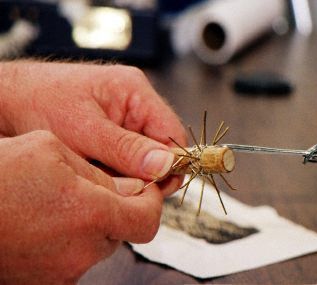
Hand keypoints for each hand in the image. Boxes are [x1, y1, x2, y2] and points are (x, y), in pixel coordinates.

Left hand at [0, 60, 186, 195]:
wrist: (6, 101)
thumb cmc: (37, 101)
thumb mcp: (83, 129)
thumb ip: (125, 149)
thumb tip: (166, 165)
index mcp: (135, 92)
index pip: (172, 133)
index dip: (170, 164)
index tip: (155, 189)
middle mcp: (135, 104)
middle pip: (160, 148)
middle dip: (143, 172)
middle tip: (119, 186)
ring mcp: (123, 119)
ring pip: (143, 159)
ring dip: (126, 174)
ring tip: (97, 173)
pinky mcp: (112, 134)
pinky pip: (125, 161)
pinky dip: (114, 172)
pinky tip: (94, 169)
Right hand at [0, 131, 162, 284]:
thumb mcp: (52, 150)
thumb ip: (100, 173)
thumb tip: (131, 187)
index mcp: (91, 214)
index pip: (148, 219)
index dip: (151, 202)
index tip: (143, 188)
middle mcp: (82, 250)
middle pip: (123, 231)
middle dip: (118, 209)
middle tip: (94, 189)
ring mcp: (63, 271)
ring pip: (99, 244)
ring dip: (93, 224)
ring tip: (62, 202)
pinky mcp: (46, 281)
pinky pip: (75, 257)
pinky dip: (72, 239)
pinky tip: (49, 220)